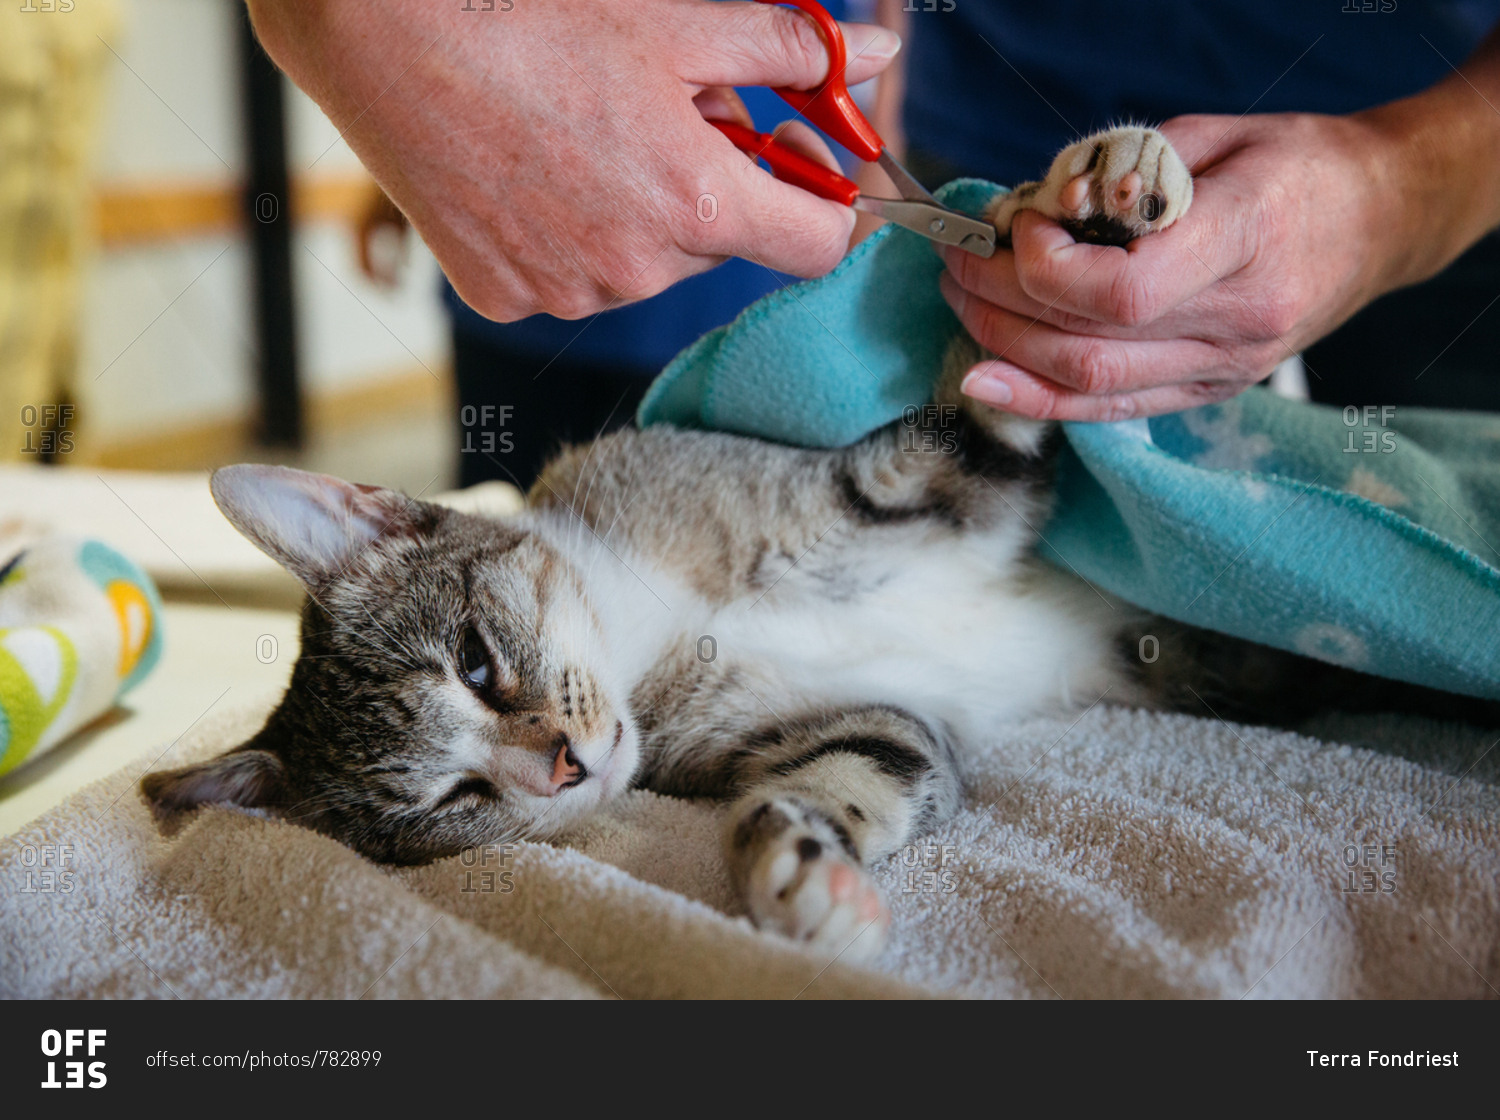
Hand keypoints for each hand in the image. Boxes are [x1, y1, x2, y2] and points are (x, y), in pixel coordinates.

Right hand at [248, 0, 898, 321]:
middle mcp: (641, 269)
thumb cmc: (533, 20)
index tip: (797, 161)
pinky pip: (573, 279)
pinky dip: (569, 236)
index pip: (819, 244)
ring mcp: (571, 293)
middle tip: (657, 114)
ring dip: (639, 214)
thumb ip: (791, 50)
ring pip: (648, 264)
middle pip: (724, 247)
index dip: (824, 202)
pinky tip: (531, 177)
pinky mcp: (510, 298)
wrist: (386, 40)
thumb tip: (877, 61)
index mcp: (699, 203)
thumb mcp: (678, 21)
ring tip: (582, 140)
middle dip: (710, 187)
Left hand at [941, 112, 1422, 420]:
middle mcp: (1239, 319)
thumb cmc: (1299, 165)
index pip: (1123, 290)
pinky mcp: (1210, 389)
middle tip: (958, 259)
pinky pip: (1111, 407)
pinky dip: (1039, 397)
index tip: (1017, 225)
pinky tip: (984, 378)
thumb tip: (1037, 208)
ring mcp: (1225, 366)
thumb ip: (1127, 172)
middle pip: (1088, 340)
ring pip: (1089, 383)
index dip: (1045, 267)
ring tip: (962, 300)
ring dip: (1004, 345)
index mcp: (1249, 237)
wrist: (1382, 220)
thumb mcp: (1219, 134)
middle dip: (999, 301)